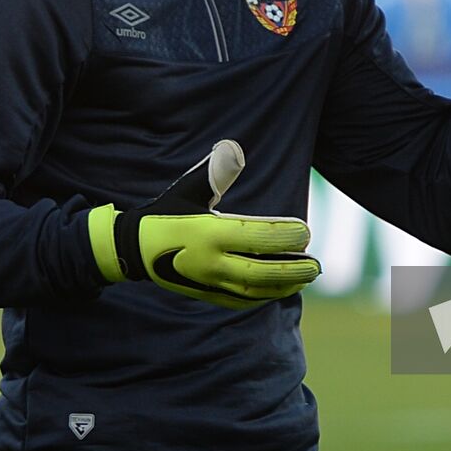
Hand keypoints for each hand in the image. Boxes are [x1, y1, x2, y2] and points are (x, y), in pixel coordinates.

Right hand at [87, 140, 320, 308]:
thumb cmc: (165, 214)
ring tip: (305, 277)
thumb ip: (214, 173)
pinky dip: (263, 297)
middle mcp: (211, 262)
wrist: (134, 250)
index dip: (284, 236)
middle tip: (316, 265)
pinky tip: (279, 291)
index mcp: (208, 233)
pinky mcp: (206, 295)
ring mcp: (209, 282)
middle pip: (260, 271)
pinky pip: (240, 301)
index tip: (304, 232)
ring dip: (283, 286)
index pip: (256, 237)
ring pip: (254, 290)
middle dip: (292, 269)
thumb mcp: (187, 190)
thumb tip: (234, 148)